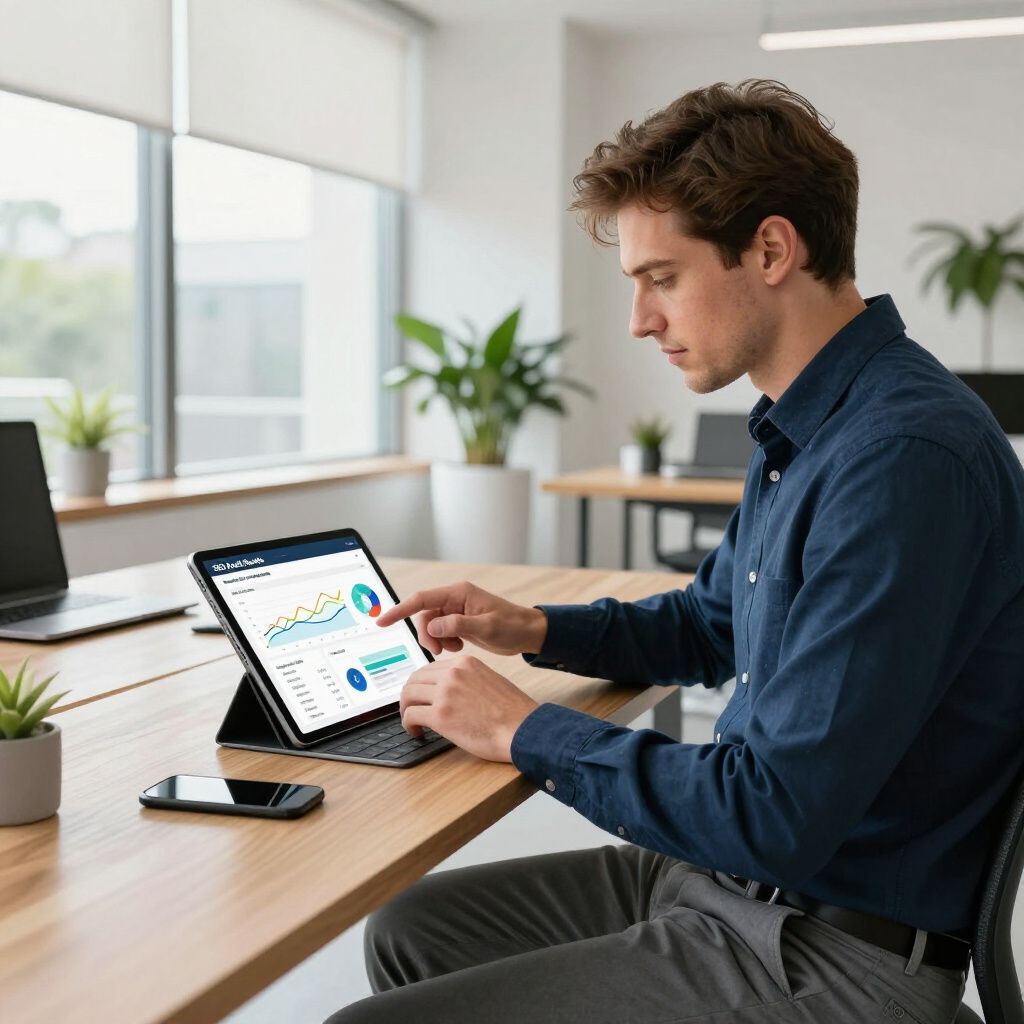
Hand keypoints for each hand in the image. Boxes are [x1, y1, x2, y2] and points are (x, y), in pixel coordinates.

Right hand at [376, 581, 547, 657]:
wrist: (528, 633)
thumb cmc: (512, 626)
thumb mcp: (486, 627)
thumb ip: (458, 626)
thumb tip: (433, 627)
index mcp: (459, 593)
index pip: (421, 599)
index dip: (399, 610)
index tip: (382, 621)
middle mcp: (455, 599)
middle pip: (424, 616)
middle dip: (427, 635)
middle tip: (439, 651)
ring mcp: (456, 611)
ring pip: (431, 626)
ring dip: (437, 640)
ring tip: (454, 649)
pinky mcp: (459, 622)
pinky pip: (441, 632)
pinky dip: (445, 642)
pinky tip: (459, 647)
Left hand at [399, 655, 538, 761]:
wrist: (523, 729)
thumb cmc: (513, 712)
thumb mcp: (490, 681)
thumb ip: (468, 681)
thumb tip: (450, 692)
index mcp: (465, 663)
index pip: (430, 668)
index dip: (422, 684)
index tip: (421, 696)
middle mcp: (453, 673)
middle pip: (415, 679)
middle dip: (409, 695)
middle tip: (411, 708)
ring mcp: (445, 693)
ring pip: (408, 695)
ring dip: (406, 709)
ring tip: (412, 722)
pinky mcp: (440, 715)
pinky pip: (411, 715)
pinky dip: (408, 724)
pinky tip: (416, 731)